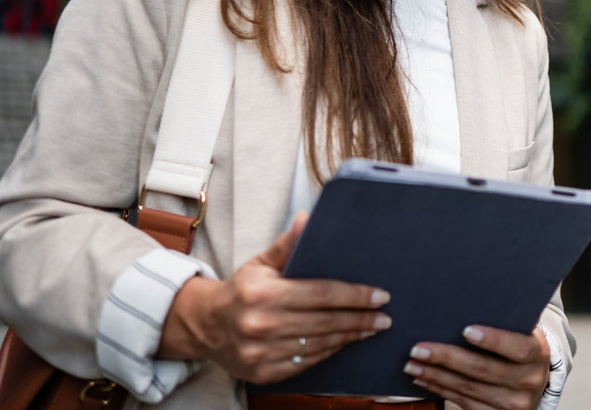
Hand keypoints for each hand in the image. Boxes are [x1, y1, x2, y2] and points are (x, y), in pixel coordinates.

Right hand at [159, 214, 390, 383]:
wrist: (205, 326)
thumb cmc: (242, 289)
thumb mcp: (261, 262)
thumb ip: (287, 244)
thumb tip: (307, 218)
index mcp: (262, 293)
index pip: (321, 294)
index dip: (354, 296)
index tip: (380, 296)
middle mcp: (260, 324)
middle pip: (325, 322)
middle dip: (360, 319)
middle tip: (384, 317)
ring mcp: (260, 352)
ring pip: (319, 345)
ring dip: (350, 337)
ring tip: (372, 329)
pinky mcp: (263, 373)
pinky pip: (306, 363)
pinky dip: (330, 352)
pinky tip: (345, 342)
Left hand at [404, 325, 551, 409]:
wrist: (533, 382)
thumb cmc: (521, 347)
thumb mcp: (524, 332)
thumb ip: (507, 320)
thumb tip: (472, 300)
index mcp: (537, 354)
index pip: (517, 347)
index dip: (493, 339)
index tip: (466, 330)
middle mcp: (528, 382)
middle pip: (483, 370)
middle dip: (447, 358)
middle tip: (419, 349)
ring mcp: (511, 403)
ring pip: (468, 389)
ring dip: (435, 376)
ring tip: (412, 364)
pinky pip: (463, 403)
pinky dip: (440, 389)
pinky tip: (424, 379)